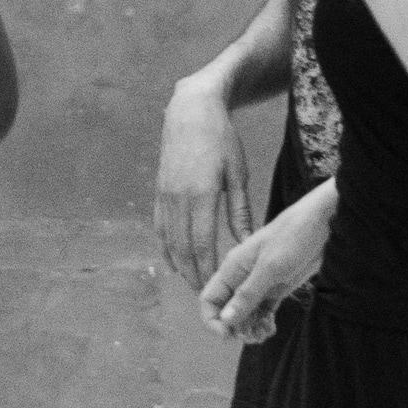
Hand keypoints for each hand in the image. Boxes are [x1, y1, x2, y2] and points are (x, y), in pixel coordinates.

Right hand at [153, 76, 251, 286]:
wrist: (190, 111)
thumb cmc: (222, 139)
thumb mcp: (238, 173)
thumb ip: (240, 211)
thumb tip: (248, 242)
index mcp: (201, 194)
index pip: (202, 243)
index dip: (208, 269)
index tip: (219, 286)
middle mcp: (178, 198)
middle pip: (184, 248)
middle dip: (195, 275)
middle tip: (208, 296)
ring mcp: (165, 196)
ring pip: (170, 241)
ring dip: (181, 266)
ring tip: (195, 285)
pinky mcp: (159, 193)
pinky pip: (161, 228)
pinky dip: (167, 249)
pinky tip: (175, 264)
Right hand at [201, 183, 336, 340]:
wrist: (324, 222)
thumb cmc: (294, 236)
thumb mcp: (270, 267)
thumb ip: (247, 294)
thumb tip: (226, 320)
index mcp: (232, 267)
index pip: (209, 299)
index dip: (213, 321)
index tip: (228, 335)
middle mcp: (242, 276)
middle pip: (227, 311)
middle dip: (236, 328)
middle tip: (252, 337)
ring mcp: (259, 283)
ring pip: (245, 314)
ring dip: (251, 328)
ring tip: (264, 334)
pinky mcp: (276, 287)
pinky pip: (263, 311)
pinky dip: (264, 323)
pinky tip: (272, 328)